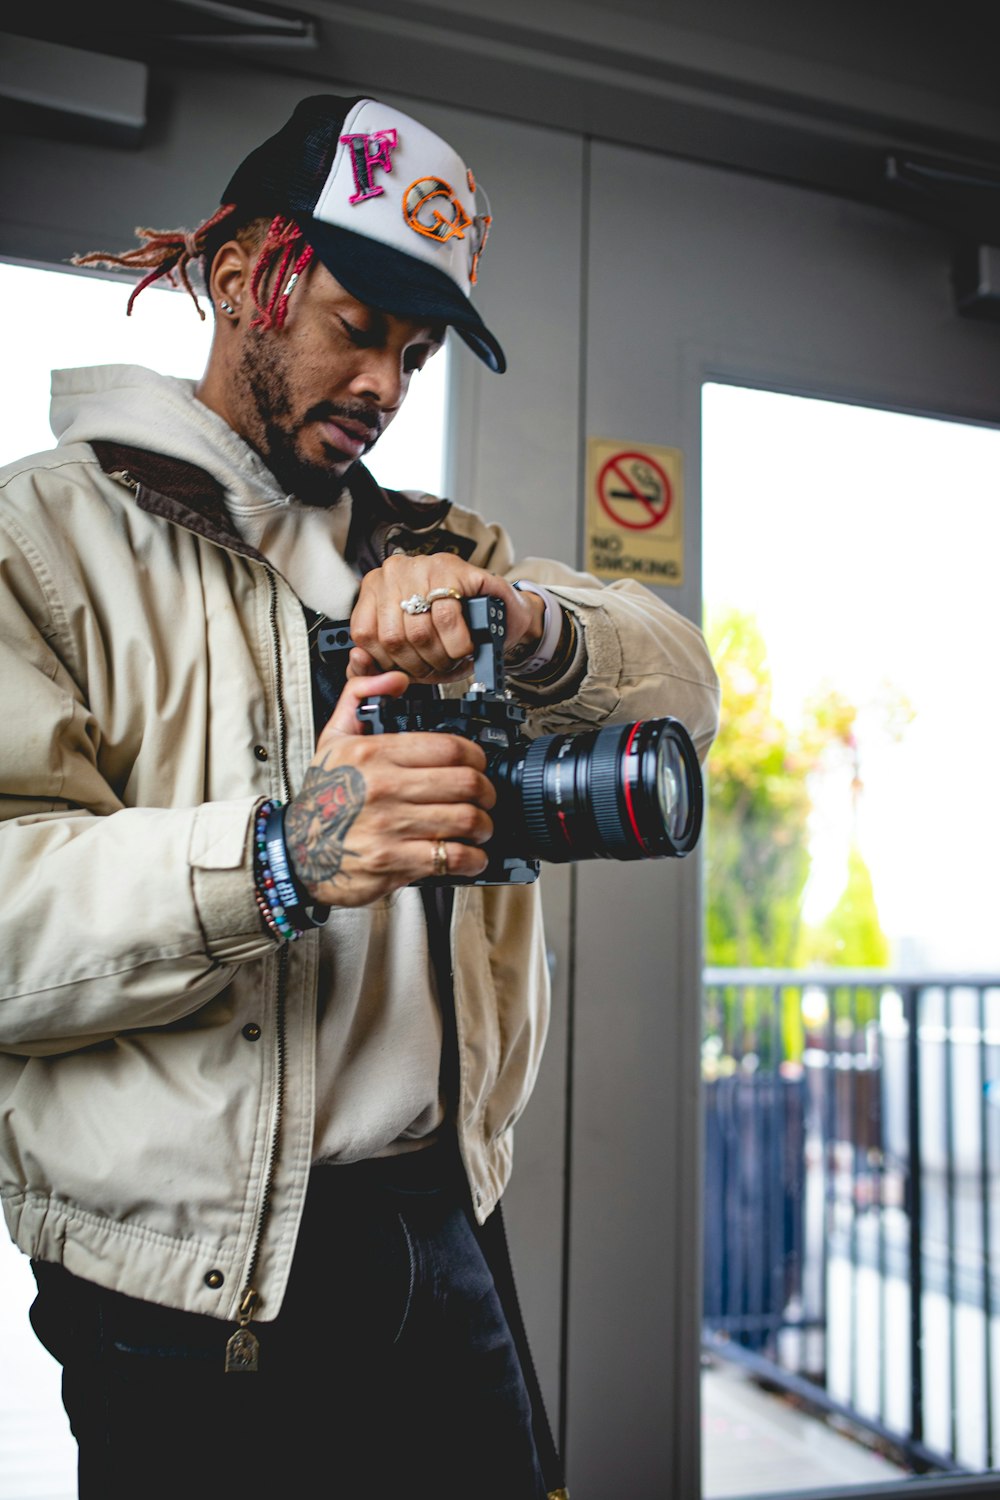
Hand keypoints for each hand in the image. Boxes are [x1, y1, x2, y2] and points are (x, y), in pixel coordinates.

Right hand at [283, 672, 496, 905]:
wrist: (296, 853)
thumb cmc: (322, 799)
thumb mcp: (332, 740)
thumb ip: (359, 697)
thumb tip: (394, 680)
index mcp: (374, 754)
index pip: (449, 747)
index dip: (476, 757)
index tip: (477, 765)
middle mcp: (383, 787)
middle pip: (466, 783)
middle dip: (487, 792)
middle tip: (486, 798)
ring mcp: (390, 826)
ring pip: (466, 819)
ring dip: (484, 825)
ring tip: (481, 827)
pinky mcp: (394, 861)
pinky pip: (452, 857)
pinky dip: (473, 859)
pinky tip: (471, 856)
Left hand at [345, 556, 544, 683]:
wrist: (502, 615)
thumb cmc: (454, 632)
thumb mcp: (411, 652)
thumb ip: (377, 662)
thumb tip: (358, 661)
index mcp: (375, 589)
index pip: (366, 634)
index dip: (390, 663)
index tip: (411, 670)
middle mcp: (393, 572)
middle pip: (393, 637)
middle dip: (420, 664)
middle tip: (438, 667)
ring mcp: (421, 566)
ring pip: (419, 630)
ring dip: (440, 656)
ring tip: (453, 658)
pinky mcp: (451, 568)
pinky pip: (445, 618)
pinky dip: (458, 643)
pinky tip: (466, 645)